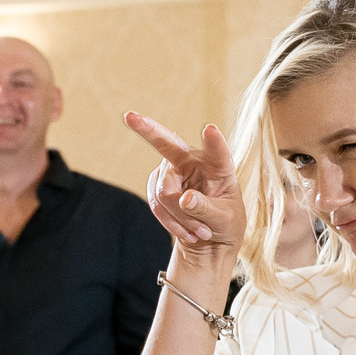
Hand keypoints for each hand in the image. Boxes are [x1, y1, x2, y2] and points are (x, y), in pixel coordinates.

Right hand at [124, 111, 243, 272]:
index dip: (214, 142)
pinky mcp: (158, 186)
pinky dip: (172, 223)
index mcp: (218, 166)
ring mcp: (171, 172)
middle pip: (166, 145)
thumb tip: (184, 199)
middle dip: (147, 130)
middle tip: (130, 116)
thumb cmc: (225, 222)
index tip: (210, 129)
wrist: (211, 238)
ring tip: (200, 233)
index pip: (217, 153)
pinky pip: (157, 206)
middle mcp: (192, 161)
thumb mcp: (225, 220)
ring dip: (180, 219)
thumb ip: (206, 209)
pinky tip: (188, 234)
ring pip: (164, 194)